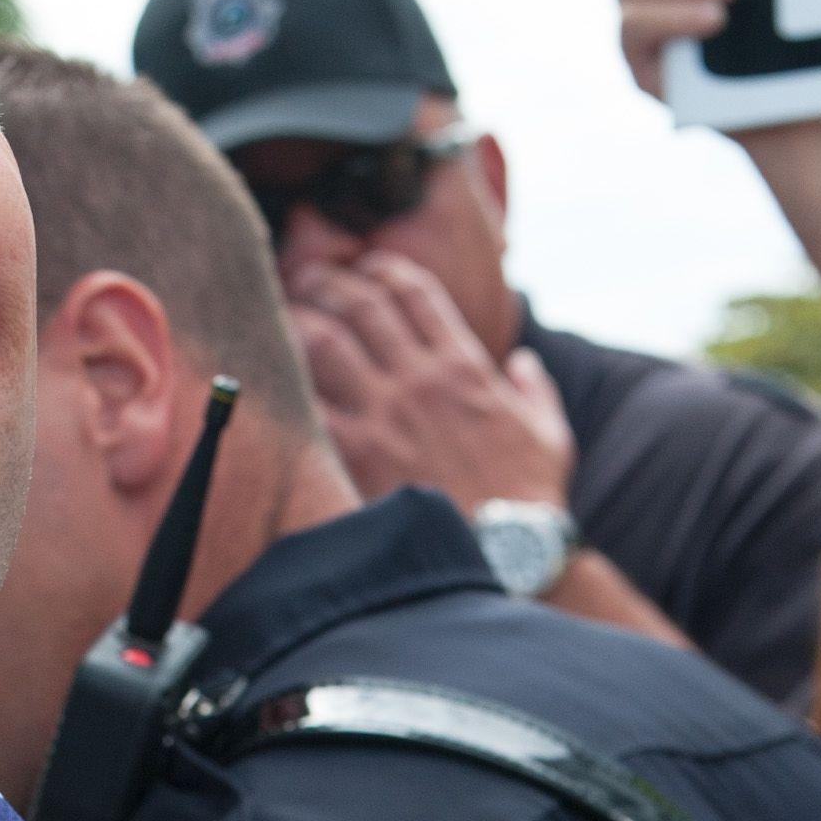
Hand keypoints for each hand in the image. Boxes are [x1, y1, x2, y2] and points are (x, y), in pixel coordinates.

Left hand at [287, 252, 577, 512]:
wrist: (506, 553)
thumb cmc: (529, 500)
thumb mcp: (549, 434)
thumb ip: (534, 390)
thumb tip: (522, 363)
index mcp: (465, 365)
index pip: (416, 292)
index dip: (384, 270)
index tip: (366, 267)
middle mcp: (420, 378)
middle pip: (361, 304)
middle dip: (329, 281)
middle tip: (308, 276)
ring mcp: (385, 412)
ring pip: (325, 339)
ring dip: (299, 317)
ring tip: (282, 311)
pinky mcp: (357, 451)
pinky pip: (308, 400)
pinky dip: (287, 380)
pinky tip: (271, 371)